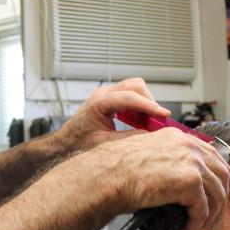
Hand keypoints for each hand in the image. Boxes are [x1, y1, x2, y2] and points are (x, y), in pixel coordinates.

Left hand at [54, 78, 169, 153]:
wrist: (65, 142)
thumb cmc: (78, 143)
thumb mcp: (106, 144)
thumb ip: (129, 139)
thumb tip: (151, 136)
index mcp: (98, 103)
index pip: (129, 98)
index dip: (149, 106)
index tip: (163, 114)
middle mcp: (102, 94)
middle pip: (135, 86)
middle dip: (149, 102)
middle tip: (158, 120)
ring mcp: (106, 94)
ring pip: (135, 87)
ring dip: (146, 102)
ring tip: (149, 121)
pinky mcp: (110, 98)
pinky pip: (131, 94)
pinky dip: (140, 104)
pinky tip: (140, 120)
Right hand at [95, 128, 229, 229]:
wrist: (106, 177)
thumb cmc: (115, 170)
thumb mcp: (145, 156)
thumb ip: (164, 160)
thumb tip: (174, 178)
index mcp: (177, 137)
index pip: (211, 154)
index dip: (223, 173)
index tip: (228, 186)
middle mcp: (188, 146)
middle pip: (221, 174)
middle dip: (221, 197)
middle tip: (213, 214)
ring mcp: (191, 163)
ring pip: (216, 195)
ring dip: (206, 217)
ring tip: (192, 228)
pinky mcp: (190, 182)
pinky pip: (202, 211)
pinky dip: (194, 226)